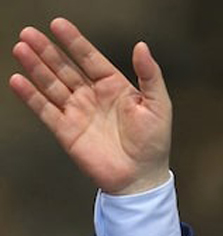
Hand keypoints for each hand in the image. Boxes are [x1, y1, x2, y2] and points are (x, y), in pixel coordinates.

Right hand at [9, 18, 171, 194]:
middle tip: (29, 33)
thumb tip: (142, 46)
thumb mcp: (159, 105)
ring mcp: (78, 112)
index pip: (90, 58)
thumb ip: (150, 75)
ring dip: (36, 67)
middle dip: (47, 50)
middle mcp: (93, 96)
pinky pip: (45, 110)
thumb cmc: (154, 143)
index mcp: (115, 87)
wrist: (141, 178)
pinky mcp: (66, 131)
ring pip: (52, 84)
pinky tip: (19, 80)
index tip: (58, 24)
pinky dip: (31, 96)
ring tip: (21, 49)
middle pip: (65, 68)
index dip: (74, 41)